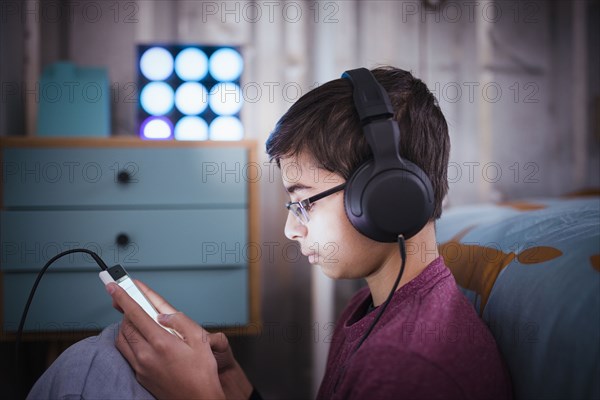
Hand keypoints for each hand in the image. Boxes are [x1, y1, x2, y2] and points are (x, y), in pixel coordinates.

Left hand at [107, 281, 224, 398]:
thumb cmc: (202, 373)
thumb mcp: (200, 340)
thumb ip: (180, 321)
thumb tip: (162, 314)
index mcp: (161, 343)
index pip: (135, 313)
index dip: (123, 297)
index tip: (113, 286)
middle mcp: (146, 355)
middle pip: (126, 324)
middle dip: (127, 310)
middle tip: (132, 301)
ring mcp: (141, 367)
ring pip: (122, 339)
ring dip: (127, 325)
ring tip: (138, 320)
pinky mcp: (139, 376)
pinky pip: (126, 353)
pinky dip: (128, 340)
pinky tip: (140, 339)